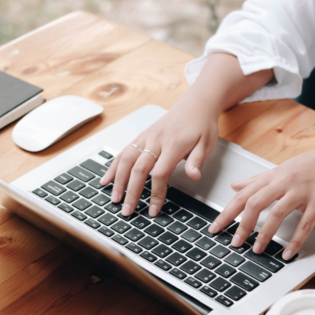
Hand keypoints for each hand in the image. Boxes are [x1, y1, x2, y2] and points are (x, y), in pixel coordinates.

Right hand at [100, 92, 220, 216]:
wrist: (194, 103)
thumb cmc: (201, 125)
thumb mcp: (207, 143)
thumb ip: (197, 161)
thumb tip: (194, 176)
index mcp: (173, 144)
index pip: (160, 173)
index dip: (156, 193)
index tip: (154, 210)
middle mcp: (156, 140)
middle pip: (138, 169)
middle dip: (131, 192)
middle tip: (127, 211)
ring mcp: (146, 137)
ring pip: (126, 160)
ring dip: (118, 181)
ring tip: (114, 199)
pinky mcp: (141, 136)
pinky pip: (124, 152)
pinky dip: (113, 166)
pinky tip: (106, 179)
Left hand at [208, 137, 314, 260]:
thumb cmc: (312, 165)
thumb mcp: (281, 169)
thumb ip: (257, 180)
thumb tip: (235, 186)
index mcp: (273, 176)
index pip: (244, 195)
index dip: (227, 212)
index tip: (216, 227)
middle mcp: (284, 182)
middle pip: (255, 202)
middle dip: (242, 225)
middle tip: (235, 242)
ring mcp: (301, 192)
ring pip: (277, 213)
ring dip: (265, 234)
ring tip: (257, 249)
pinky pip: (305, 224)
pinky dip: (295, 240)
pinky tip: (287, 253)